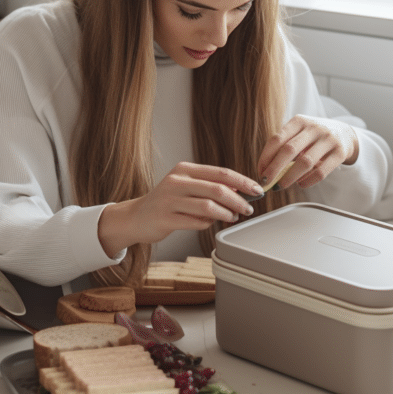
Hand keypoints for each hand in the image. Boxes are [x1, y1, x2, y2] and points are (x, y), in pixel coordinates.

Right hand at [98, 162, 263, 257]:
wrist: (135, 217)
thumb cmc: (167, 202)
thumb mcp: (187, 187)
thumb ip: (210, 187)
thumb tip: (240, 191)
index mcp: (184, 170)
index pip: (221, 173)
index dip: (242, 182)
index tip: (256, 190)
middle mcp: (176, 182)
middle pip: (217, 189)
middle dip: (238, 200)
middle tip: (248, 208)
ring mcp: (169, 200)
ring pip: (208, 207)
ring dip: (226, 214)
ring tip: (232, 217)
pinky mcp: (165, 219)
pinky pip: (196, 222)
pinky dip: (208, 224)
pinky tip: (210, 223)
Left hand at [257, 115, 358, 190]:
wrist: (345, 133)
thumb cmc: (314, 137)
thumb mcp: (300, 134)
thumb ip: (284, 147)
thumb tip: (266, 170)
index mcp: (299, 121)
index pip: (277, 139)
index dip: (265, 157)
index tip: (260, 171)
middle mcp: (313, 128)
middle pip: (289, 150)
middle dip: (274, 169)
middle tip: (266, 182)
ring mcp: (328, 139)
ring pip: (305, 162)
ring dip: (290, 177)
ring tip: (281, 185)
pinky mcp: (340, 152)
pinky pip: (321, 171)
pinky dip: (308, 181)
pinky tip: (301, 184)